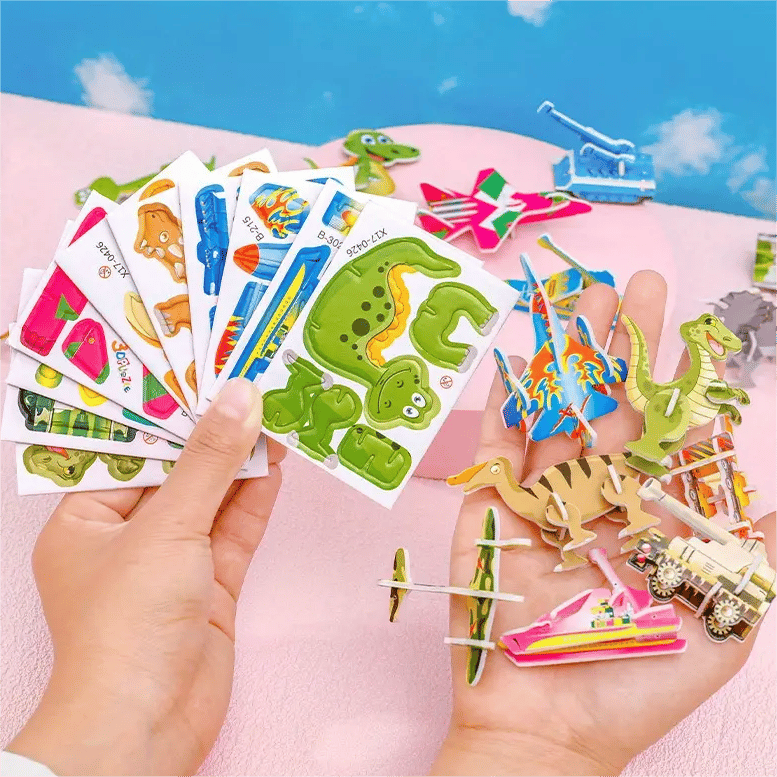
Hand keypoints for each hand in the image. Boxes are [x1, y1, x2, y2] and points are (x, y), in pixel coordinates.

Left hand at [7, 378, 284, 775]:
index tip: (206, 374)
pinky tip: (275, 466)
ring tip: (274, 416)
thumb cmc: (127, 626)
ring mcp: (172, 562)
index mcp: (87, 519)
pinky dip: (255, 500)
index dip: (171, 411)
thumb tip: (240, 397)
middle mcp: (127, 538)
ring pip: (212, 500)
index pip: (134, 449)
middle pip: (178, 472)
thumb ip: (210, 460)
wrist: (148, 726)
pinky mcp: (209, 586)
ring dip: (242, 463)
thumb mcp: (168, 527)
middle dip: (214, 434)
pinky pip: (234, 532)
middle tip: (251, 389)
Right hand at [431, 274, 774, 775]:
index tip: (700, 337)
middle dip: (626, 345)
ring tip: (585, 300)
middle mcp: (596, 496)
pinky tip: (517, 359)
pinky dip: (504, 402)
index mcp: (648, 517)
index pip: (667, 435)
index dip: (683, 383)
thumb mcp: (720, 622)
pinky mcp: (491, 508)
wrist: (548, 728)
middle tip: (640, 284)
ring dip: (569, 356)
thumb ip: (751, 557)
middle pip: (611, 405)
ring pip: (556, 410)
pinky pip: (498, 445)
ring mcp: (541, 497)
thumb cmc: (635, 683)